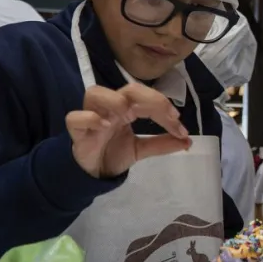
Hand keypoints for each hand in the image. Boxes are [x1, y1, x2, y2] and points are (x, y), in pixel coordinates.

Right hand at [66, 83, 190, 178]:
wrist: (93, 173)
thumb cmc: (114, 153)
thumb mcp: (142, 149)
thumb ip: (162, 144)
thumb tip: (188, 141)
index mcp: (126, 108)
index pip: (146, 97)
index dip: (163, 105)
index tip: (178, 122)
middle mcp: (110, 107)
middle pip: (127, 89)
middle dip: (151, 98)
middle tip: (168, 116)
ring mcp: (91, 117)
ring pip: (95, 93)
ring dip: (115, 100)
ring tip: (128, 114)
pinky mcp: (77, 132)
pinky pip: (75, 118)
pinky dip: (89, 118)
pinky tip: (103, 125)